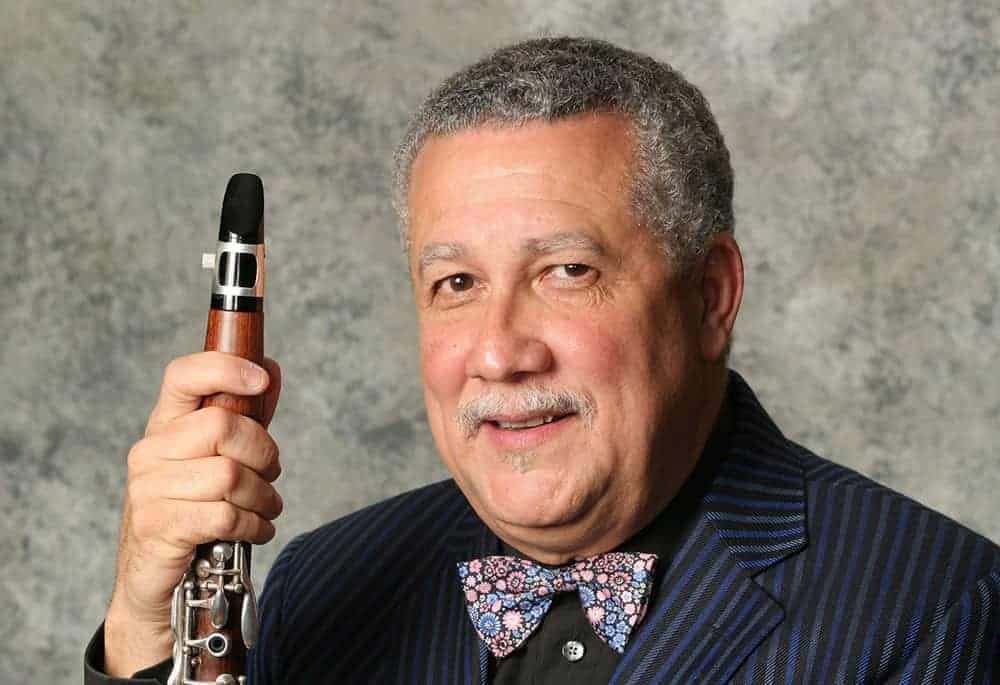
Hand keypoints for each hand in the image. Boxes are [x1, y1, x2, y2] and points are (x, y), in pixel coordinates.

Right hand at [102, 352, 281, 676]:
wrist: (157, 583)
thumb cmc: (194, 512)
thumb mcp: (218, 459)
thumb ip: (245, 417)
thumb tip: (271, 369)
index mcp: (164, 426)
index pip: (183, 376)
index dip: (225, 368)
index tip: (261, 380)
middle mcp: (149, 452)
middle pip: (223, 427)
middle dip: (265, 453)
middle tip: (272, 475)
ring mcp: (149, 489)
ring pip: (231, 475)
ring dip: (265, 497)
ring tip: (266, 508)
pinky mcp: (158, 526)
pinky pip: (226, 515)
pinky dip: (254, 525)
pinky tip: (256, 530)